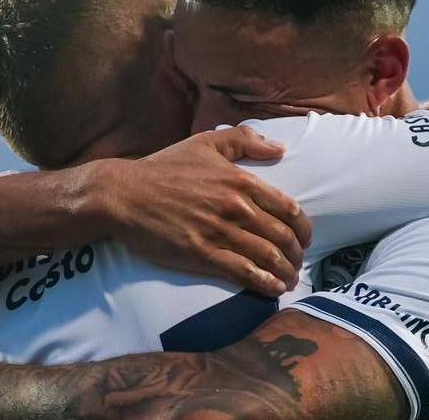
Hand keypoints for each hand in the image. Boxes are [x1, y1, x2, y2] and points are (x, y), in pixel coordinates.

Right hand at [78, 126, 311, 296]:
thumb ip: (245, 140)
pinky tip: (273, 289)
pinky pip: (244, 272)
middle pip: (283, 237)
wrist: (123, 195)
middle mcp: (235, 207)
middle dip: (297, 254)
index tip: (305, 239)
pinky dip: (265, 283)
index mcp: (240, 181)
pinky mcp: (202, 255)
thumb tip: (280, 149)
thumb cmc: (163, 168)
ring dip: (285, 272)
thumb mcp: (205, 143)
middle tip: (298, 263)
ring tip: (290, 280)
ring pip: (267, 257)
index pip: (289, 209)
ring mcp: (219, 232)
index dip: (303, 228)